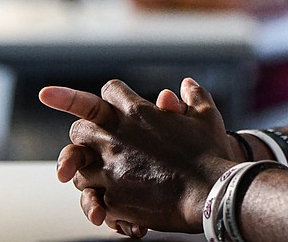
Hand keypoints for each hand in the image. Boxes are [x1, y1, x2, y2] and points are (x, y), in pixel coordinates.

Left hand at [38, 78, 234, 233]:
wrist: (209, 194)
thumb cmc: (211, 153)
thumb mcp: (207, 117)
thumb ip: (194, 97)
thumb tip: (187, 83)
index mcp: (137, 113)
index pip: (108, 92)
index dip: (106, 94)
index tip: (79, 95)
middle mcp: (117, 137)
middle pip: (79, 127)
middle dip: (84, 132)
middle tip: (89, 139)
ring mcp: (110, 169)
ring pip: (76, 164)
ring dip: (83, 167)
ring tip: (95, 173)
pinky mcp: (112, 198)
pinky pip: (89, 196)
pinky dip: (94, 199)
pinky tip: (102, 204)